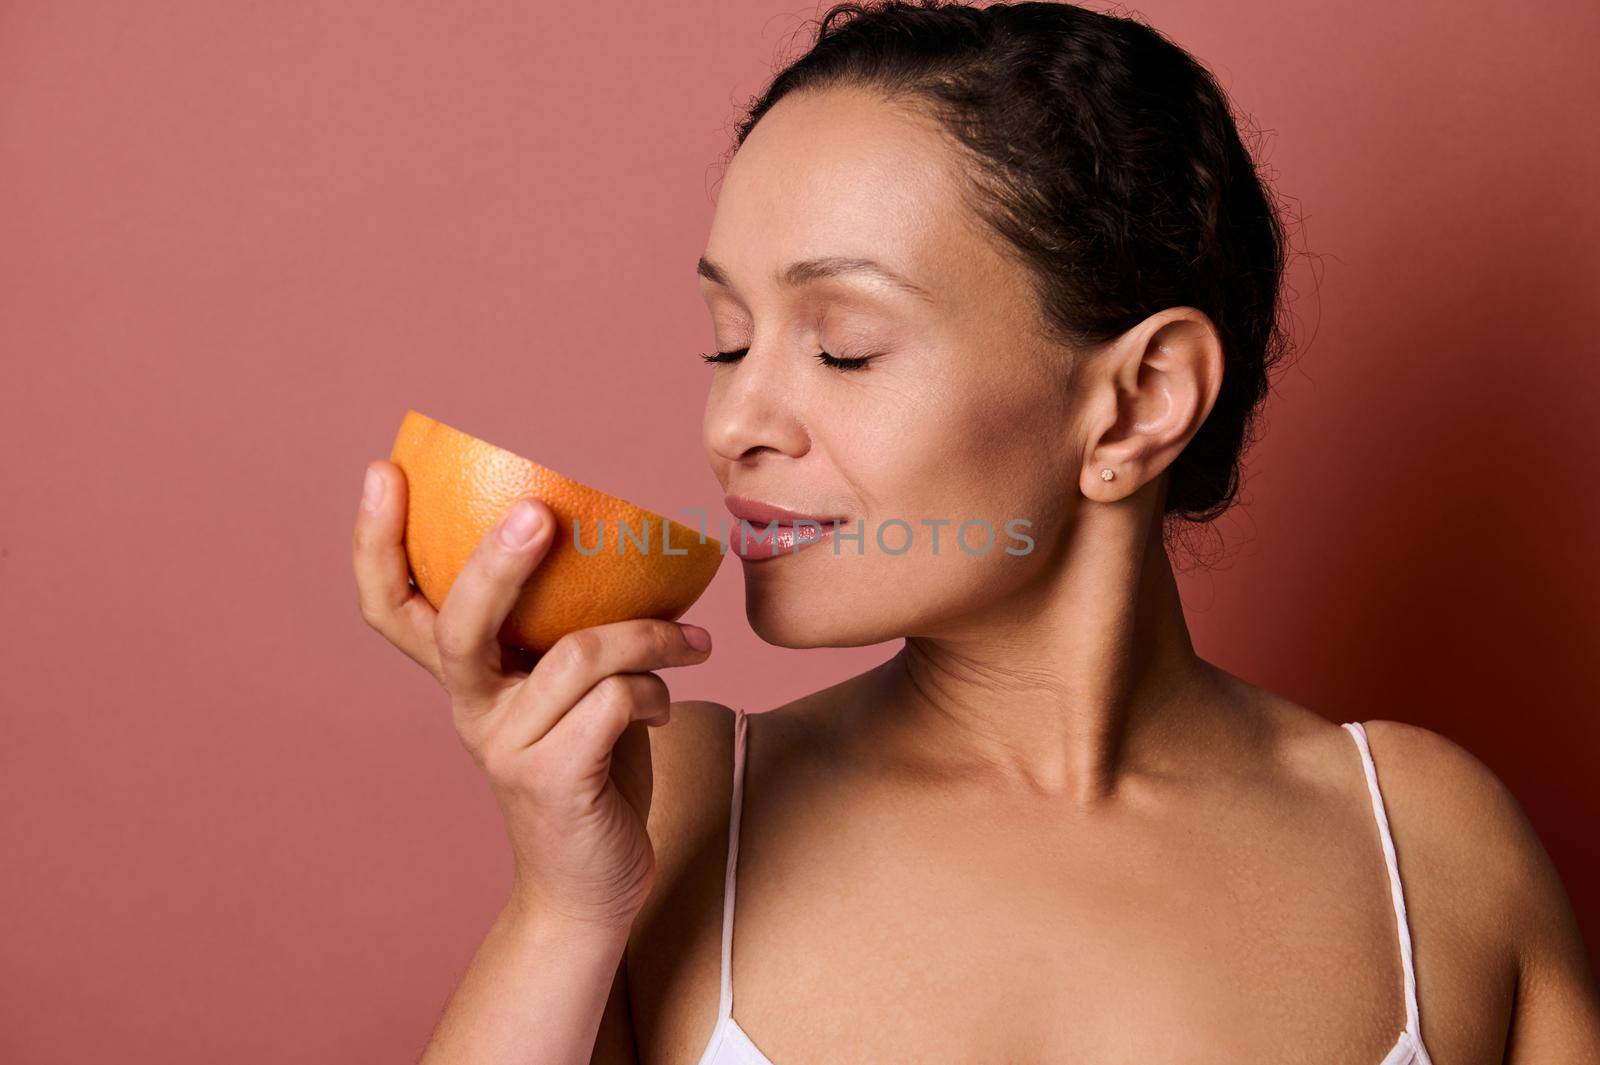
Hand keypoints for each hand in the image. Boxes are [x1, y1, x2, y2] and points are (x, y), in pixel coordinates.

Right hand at [352, 460, 712, 928]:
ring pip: (577, 655)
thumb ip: (570, 633)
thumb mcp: (568, 692)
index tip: (380, 472)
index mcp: (467, 678)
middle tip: (538, 515)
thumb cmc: (589, 770)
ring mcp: (507, 749)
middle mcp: (472, 709)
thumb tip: (628, 549)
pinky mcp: (554, 780)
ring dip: (649, 638)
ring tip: (691, 643)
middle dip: (496, 565)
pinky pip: (616, 703)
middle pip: (460, 625)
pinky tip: (667, 705)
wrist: (591, 885)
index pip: (393, 606)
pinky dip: (657, 691)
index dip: (377, 542)